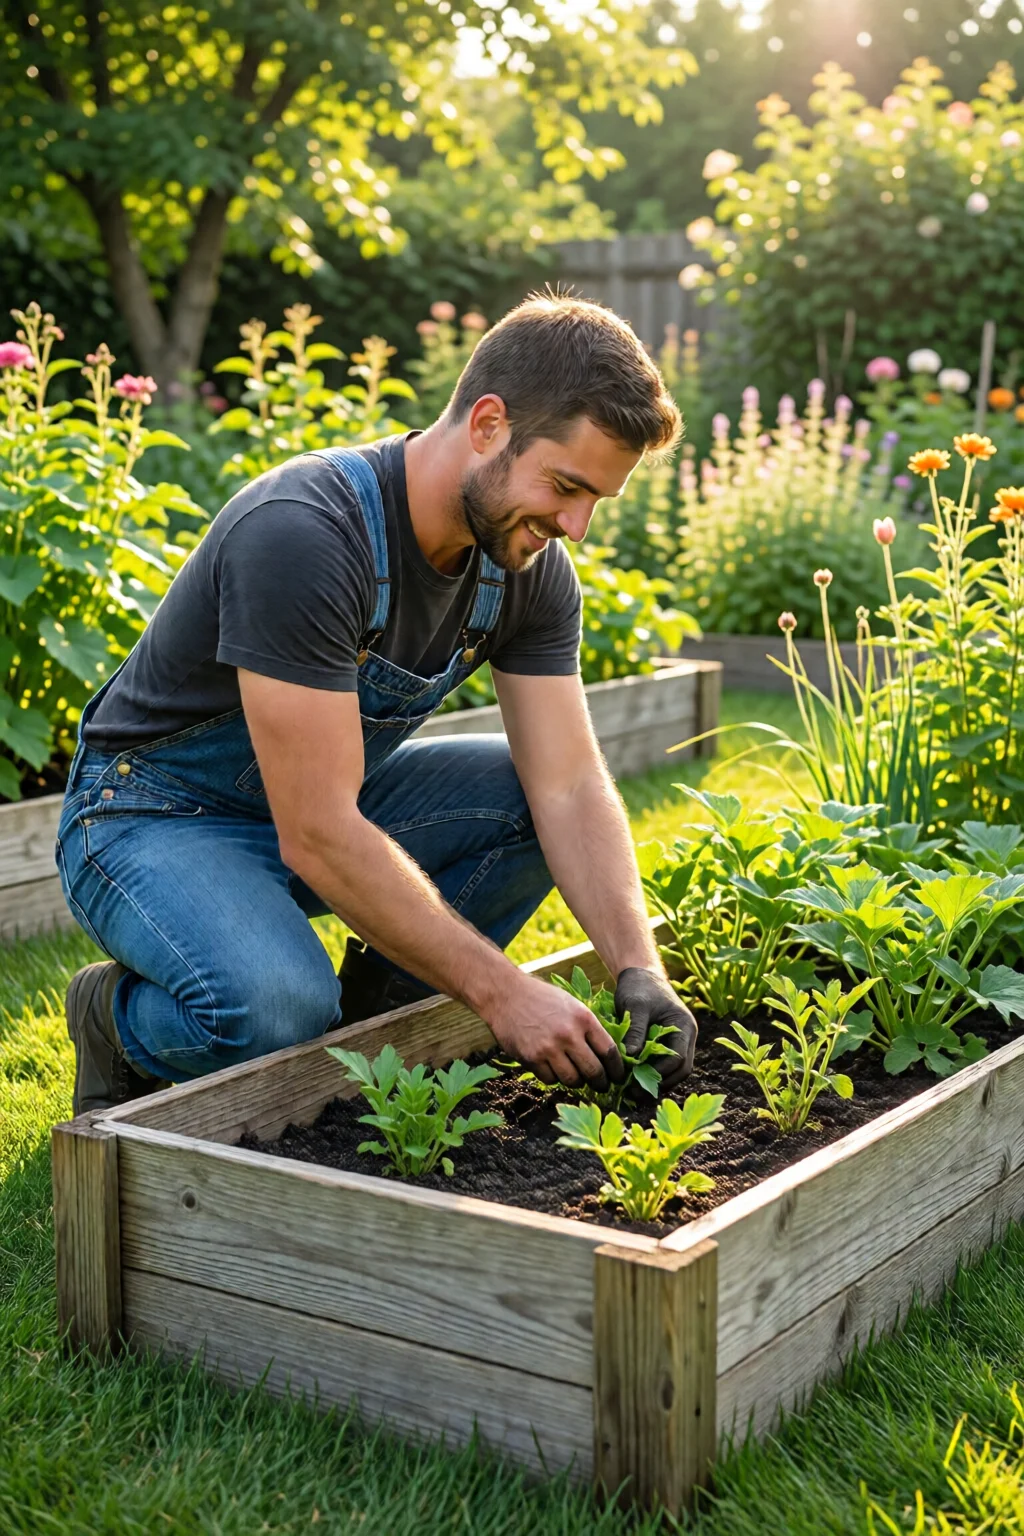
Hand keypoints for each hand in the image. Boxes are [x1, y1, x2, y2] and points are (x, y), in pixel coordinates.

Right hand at [488, 973, 624, 1090]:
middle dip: (601, 1083)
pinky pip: (550, 1080)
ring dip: (577, 1082)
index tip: (618, 1077)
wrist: (506, 994)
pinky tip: (554, 1069)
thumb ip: (588, 1027)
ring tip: (577, 1078)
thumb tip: (607, 1054)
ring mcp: (549, 1048)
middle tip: (602, 1086)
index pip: (609, 1051)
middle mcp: (568, 1035)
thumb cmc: (542, 998)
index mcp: (583, 1019)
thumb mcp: (572, 1004)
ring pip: (573, 1080)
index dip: (617, 1069)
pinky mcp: (531, 1058)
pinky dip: (555, 1078)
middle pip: (594, 1071)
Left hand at [615, 967, 696, 1091]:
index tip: (637, 1080)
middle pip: (681, 1069)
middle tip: (635, 1094)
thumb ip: (636, 1030)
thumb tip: (631, 1058)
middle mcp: (686, 1037)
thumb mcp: (635, 1006)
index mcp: (684, 1026)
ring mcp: (678, 1041)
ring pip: (674, 1071)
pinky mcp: (666, 1044)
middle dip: (660, 1084)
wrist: (640, 975)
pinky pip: (663, 1065)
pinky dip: (651, 1075)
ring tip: (633, 1093)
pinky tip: (633, 1081)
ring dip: (656, 1082)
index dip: (660, 1072)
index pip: (679, 1058)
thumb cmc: (639, 987)